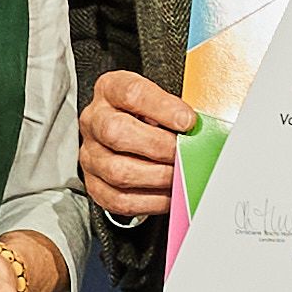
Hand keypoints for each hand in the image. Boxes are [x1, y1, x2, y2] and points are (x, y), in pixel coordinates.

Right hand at [79, 69, 194, 227]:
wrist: (125, 134)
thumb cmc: (146, 116)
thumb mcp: (159, 100)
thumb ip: (177, 111)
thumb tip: (201, 131)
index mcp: (110, 90)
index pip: (131, 93)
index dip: (163, 108)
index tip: (188, 121)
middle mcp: (95, 121)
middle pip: (116, 132)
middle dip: (159, 146)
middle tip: (183, 152)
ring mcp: (91, 154)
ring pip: (118, 171)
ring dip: (157, 177)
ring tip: (179, 175)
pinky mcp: (95, 184)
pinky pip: (119, 199)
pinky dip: (150, 200)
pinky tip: (167, 193)